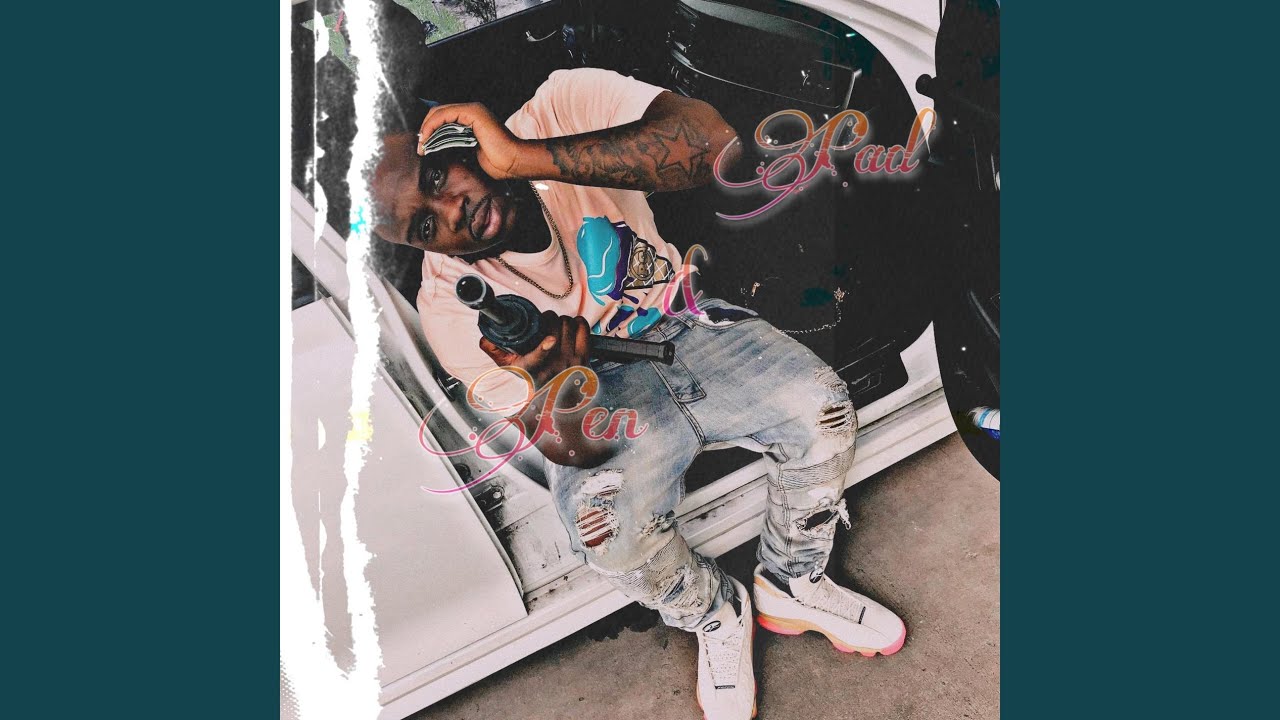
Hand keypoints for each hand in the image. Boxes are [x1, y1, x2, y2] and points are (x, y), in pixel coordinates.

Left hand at [418, 102, 534, 180]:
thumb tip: (436, 148)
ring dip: (426, 129)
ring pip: (439, 113)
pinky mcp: (472, 113)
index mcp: (471, 118)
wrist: (512, 161)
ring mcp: (472, 110)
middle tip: (421, 147)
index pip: (443, 118)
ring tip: (422, 146)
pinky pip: (444, 115)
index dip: (430, 130)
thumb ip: (455, 145)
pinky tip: (428, 139)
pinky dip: (432, 126)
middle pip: (438, 113)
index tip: (423, 147)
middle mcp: (471, 111)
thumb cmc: (497, 162)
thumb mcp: (469, 152)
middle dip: (425, 129)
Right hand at [479, 312, 590, 388]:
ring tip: (556, 325)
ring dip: (561, 320)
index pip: (539, 360)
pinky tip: (572, 325)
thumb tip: (486, 335)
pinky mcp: (584, 357)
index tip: (549, 341)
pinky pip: (583, 328)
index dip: (545, 348)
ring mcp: (570, 362)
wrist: (558, 399)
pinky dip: (578, 322)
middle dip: (548, 319)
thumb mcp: (508, 367)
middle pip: (554, 327)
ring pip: (567, 324)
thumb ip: (494, 350)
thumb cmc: (532, 377)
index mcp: (533, 369)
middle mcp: (553, 366)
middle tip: (544, 322)